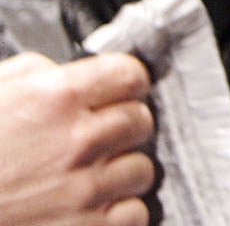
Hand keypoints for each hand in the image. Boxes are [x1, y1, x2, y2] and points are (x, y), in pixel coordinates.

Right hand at [0, 51, 155, 225]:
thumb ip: (35, 73)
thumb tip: (62, 70)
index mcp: (58, 98)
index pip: (132, 74)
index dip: (125, 83)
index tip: (118, 92)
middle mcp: (78, 140)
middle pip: (142, 120)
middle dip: (122, 127)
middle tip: (99, 138)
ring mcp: (84, 188)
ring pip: (142, 169)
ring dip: (121, 173)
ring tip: (88, 177)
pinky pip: (134, 214)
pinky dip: (118, 213)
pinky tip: (92, 207)